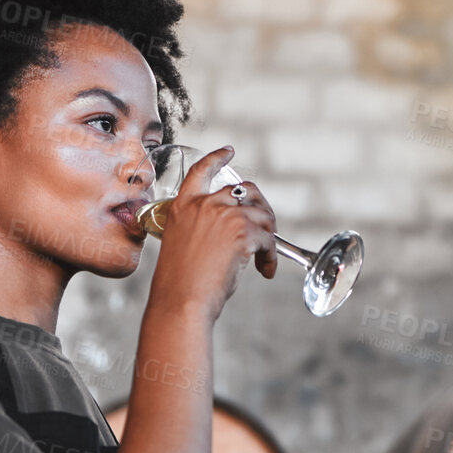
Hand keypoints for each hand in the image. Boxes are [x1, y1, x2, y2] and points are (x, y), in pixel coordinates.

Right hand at [147, 147, 276, 320]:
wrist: (181, 301)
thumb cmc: (180, 283)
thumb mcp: (182, 245)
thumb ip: (202, 228)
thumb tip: (231, 232)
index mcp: (182, 206)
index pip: (201, 170)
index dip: (217, 158)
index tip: (229, 151)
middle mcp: (204, 204)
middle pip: (245, 192)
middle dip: (260, 210)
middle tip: (265, 232)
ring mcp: (224, 215)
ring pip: (262, 216)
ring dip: (268, 238)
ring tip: (261, 262)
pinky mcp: (243, 232)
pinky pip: (269, 240)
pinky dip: (271, 257)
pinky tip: (264, 271)